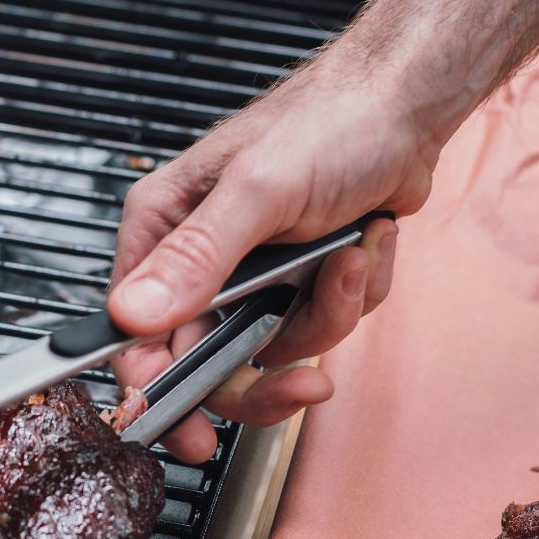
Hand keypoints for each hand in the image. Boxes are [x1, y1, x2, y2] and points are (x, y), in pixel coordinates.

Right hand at [107, 55, 436, 462]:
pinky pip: (321, 323)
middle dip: (270, 370)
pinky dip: (354, 292)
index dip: (159, 389)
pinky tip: (364, 243)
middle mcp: (200, 257)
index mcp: (164, 229)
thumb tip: (133, 314)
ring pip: (277, 345)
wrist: (405, 107)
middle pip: (209, 360)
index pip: (136, 332)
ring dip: (327, 312)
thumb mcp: (257, 193)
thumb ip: (196, 259)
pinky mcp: (300, 278)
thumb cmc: (327, 122)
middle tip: (305, 387)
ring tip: (350, 258)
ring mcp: (253, 273)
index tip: (188, 431)